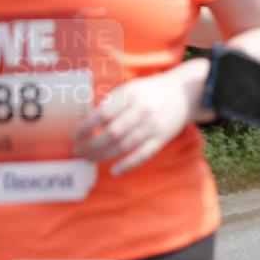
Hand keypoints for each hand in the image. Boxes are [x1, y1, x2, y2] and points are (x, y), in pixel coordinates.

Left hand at [72, 71, 197, 176]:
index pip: (103, 114)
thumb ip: (113, 102)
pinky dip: (128, 165)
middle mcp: (142, 111)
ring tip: (90, 159)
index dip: (86, 127)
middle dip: (92, 145)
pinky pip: (143, 155)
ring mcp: (153, 126)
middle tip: (79, 151)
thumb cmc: (151, 91)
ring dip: (104, 155)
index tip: (75, 136)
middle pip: (112, 133)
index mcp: (131, 96)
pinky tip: (114, 171)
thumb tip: (89, 121)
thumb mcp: (131, 88)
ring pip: (125, 146)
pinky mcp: (161, 139)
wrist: (185, 94)